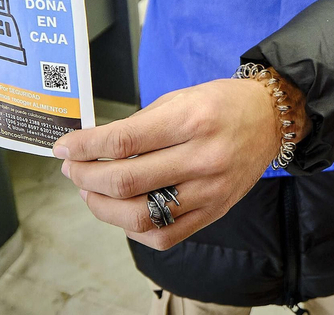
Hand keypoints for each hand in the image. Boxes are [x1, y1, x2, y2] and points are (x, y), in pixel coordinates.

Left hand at [56, 77, 289, 249]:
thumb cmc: (221, 104)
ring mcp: (209, 191)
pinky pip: (163, 235)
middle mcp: (202, 158)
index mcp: (191, 120)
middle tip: (71, 168)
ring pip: (139, 215)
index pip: (123, 141)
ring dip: (102, 206)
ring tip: (90, 191)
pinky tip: (122, 212)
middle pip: (125, 181)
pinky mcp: (213, 212)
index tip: (64, 147)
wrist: (270, 119)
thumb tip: (92, 147)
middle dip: (85, 176)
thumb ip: (138, 125)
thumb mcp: (179, 98)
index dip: (84, 146)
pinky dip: (133, 228)